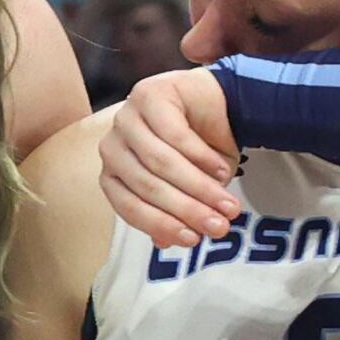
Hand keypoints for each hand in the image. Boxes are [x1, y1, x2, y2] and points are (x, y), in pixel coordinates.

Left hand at [100, 65, 243, 249]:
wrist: (216, 102)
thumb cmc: (198, 149)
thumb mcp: (190, 187)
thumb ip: (173, 213)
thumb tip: (165, 243)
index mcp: (112, 172)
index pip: (128, 206)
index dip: (162, 225)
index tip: (194, 241)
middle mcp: (111, 146)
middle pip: (147, 185)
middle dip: (187, 210)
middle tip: (220, 226)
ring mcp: (125, 118)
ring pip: (161, 162)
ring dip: (199, 187)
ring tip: (228, 204)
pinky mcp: (148, 95)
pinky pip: (175, 134)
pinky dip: (201, 157)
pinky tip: (224, 171)